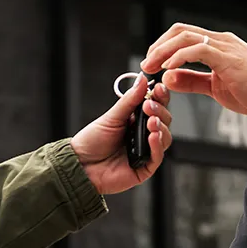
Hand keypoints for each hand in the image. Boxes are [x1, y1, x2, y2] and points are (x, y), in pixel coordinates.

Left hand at [70, 73, 172, 195]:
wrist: (81, 165)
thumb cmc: (92, 141)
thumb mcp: (111, 117)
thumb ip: (129, 100)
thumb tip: (142, 80)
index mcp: (136, 119)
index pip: (156, 105)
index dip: (160, 96)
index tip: (159, 88)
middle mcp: (143, 134)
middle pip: (164, 120)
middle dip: (159, 110)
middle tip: (148, 106)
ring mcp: (145, 151)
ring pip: (165, 138)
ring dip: (161, 127)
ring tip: (151, 121)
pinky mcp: (145, 168)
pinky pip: (158, 156)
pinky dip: (157, 145)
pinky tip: (153, 137)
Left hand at [141, 23, 246, 121]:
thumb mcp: (216, 87)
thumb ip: (192, 81)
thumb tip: (168, 78)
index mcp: (219, 45)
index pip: (183, 35)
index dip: (163, 46)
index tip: (151, 64)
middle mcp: (221, 41)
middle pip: (180, 30)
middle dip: (158, 46)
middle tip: (146, 64)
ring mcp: (226, 47)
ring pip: (185, 37)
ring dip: (163, 51)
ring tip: (152, 66)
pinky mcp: (229, 58)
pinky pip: (198, 51)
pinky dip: (179, 57)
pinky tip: (169, 70)